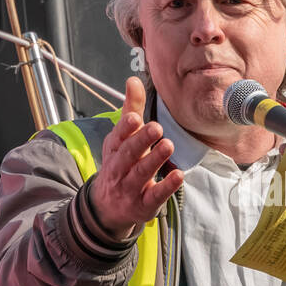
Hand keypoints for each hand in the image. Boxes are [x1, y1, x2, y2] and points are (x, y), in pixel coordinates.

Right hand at [88, 77, 183, 240]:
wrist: (106, 206)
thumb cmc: (120, 163)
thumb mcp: (122, 138)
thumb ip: (131, 109)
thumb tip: (133, 80)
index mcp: (114, 148)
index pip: (118, 137)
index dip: (125, 128)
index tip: (135, 118)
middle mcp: (119, 168)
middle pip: (128, 154)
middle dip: (141, 141)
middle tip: (157, 127)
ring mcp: (129, 188)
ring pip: (141, 173)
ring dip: (154, 159)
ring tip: (168, 145)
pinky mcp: (143, 205)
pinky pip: (154, 196)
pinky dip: (166, 187)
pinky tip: (179, 175)